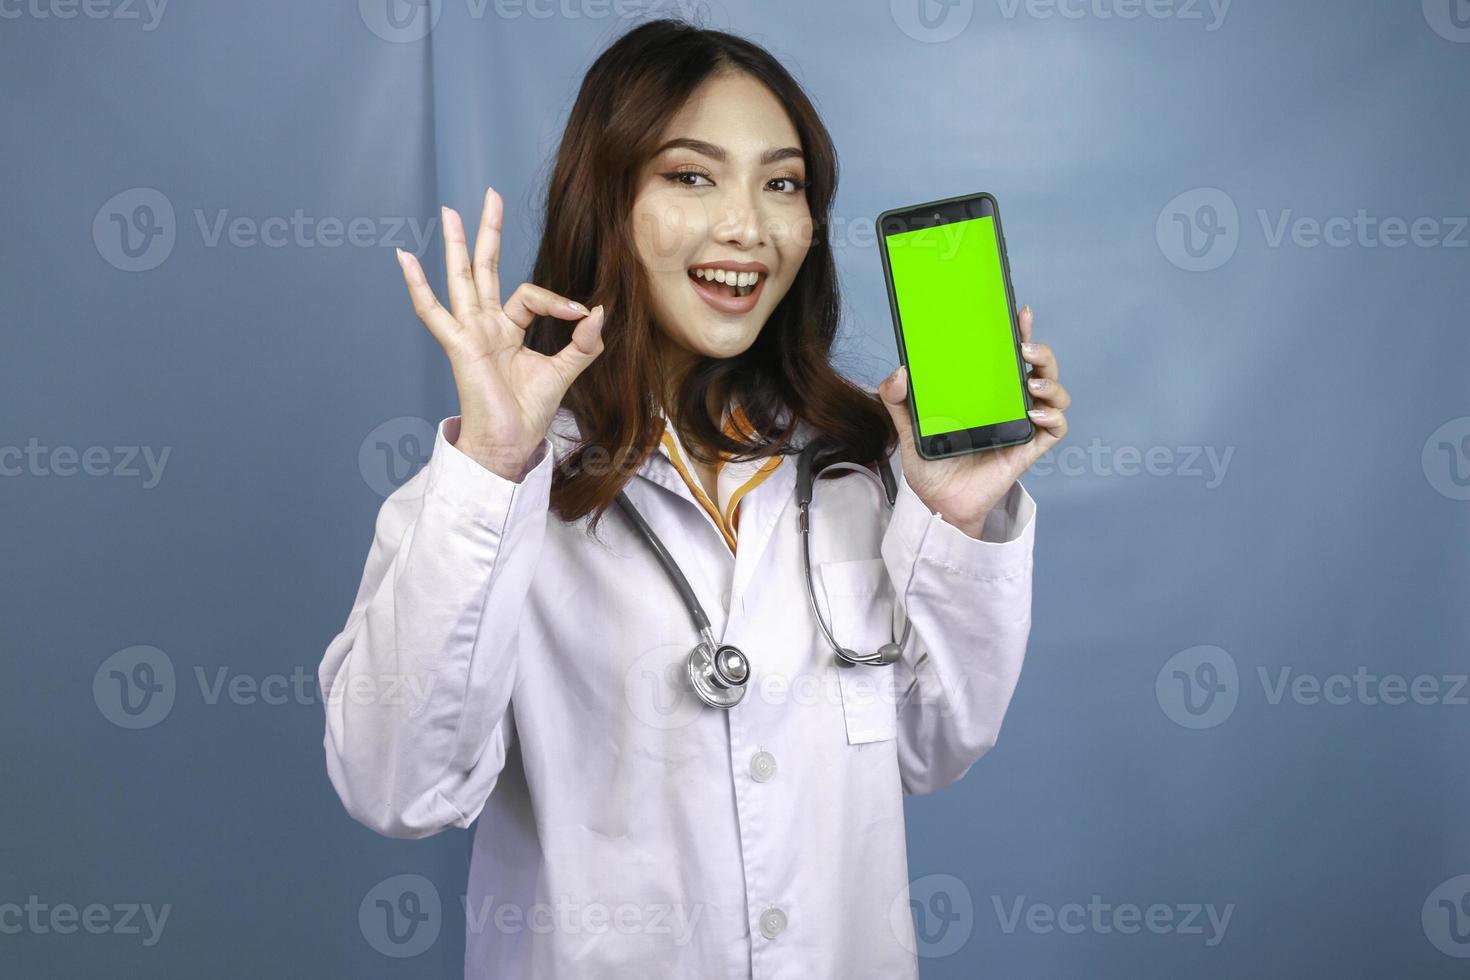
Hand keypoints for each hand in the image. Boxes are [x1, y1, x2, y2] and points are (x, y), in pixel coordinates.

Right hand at [395, 187, 605, 479]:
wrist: (509, 444)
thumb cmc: (528, 414)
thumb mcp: (563, 373)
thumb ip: (583, 344)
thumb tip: (599, 312)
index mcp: (507, 330)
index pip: (530, 296)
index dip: (559, 301)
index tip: (583, 316)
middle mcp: (485, 326)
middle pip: (486, 268)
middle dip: (489, 232)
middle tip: (491, 195)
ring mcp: (469, 333)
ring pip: (462, 278)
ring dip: (457, 244)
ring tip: (450, 211)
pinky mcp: (458, 345)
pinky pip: (433, 312)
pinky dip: (418, 285)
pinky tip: (405, 258)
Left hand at [878, 304, 1068, 535]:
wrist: (938, 501)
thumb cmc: (931, 461)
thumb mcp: (907, 425)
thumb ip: (897, 398)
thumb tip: (900, 372)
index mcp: (987, 391)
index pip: (1009, 355)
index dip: (1020, 331)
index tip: (1019, 314)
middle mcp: (1009, 403)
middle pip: (1041, 367)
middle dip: (1042, 352)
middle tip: (1024, 349)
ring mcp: (1022, 425)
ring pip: (1055, 394)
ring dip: (1051, 381)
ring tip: (1030, 382)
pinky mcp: (1028, 449)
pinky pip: (1056, 428)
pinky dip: (1052, 417)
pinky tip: (1033, 414)